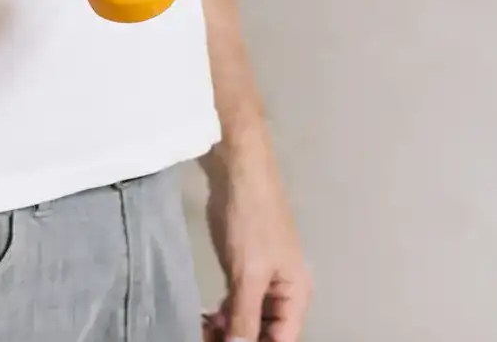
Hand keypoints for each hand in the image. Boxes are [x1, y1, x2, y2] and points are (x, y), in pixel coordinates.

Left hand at [202, 151, 310, 341]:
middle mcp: (284, 292)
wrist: (239, 172)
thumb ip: (244, 316)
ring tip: (201, 331)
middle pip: (266, 332)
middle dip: (239, 340)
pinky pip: (237, 304)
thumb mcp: (248, 273)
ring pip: (249, 320)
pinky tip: (204, 319)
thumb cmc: (252, 221)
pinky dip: (223, 315)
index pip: (284, 340)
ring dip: (228, 331)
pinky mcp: (244, 269)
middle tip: (206, 339)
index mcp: (296, 294)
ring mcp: (264, 280)